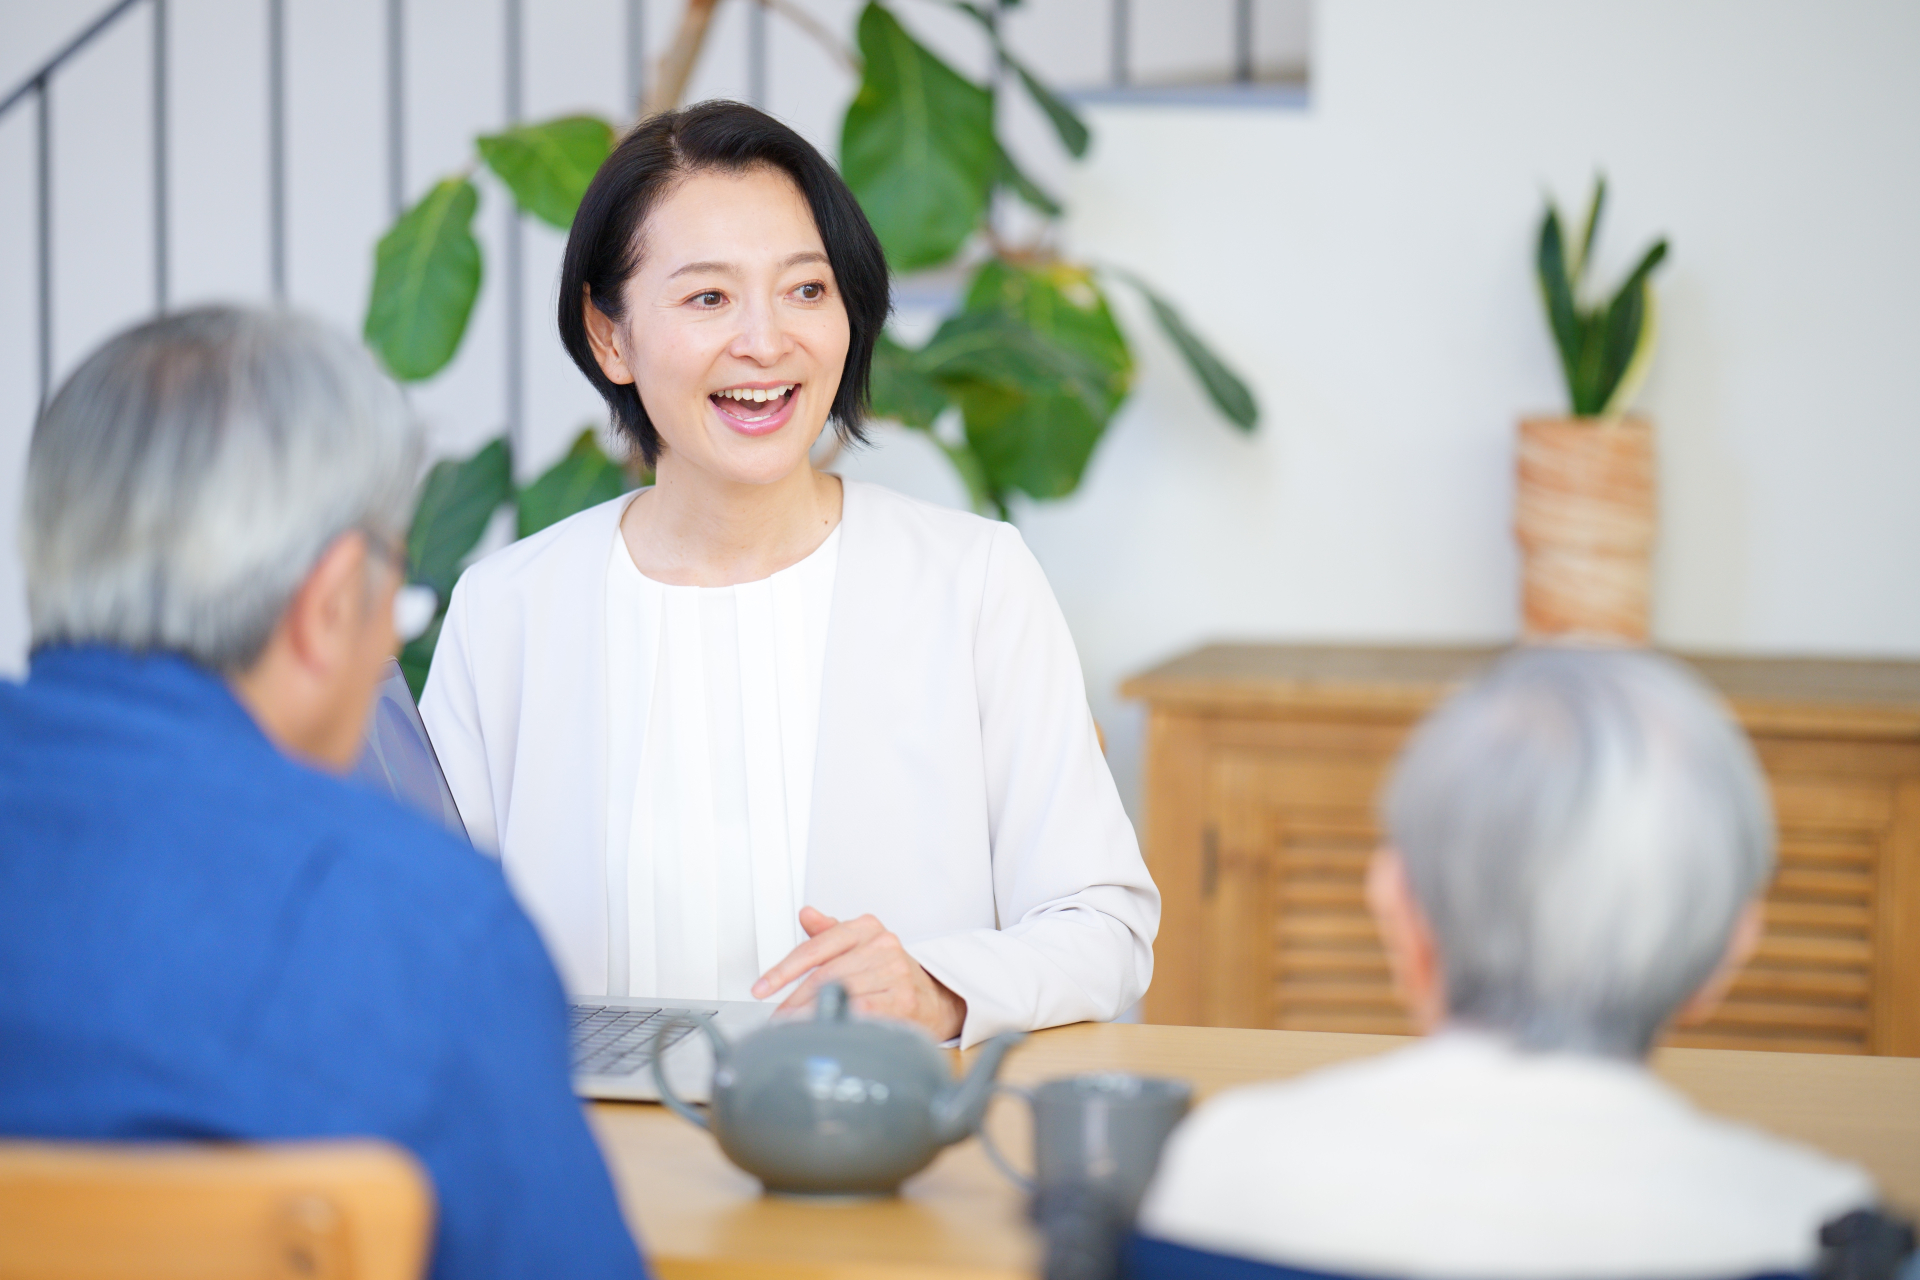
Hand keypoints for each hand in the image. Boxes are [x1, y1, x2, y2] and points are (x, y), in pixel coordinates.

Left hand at [752, 906, 966, 1041]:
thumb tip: (806, 913)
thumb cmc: (890, 974)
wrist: (934, 999)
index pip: (816, 946)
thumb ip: (830, 932)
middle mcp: (882, 945)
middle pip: (824, 974)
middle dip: (794, 1001)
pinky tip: (825, 1030)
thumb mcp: (861, 946)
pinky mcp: (903, 1000)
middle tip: (777, 1019)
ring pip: (840, 993)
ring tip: (793, 1029)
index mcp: (867, 927)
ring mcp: (894, 972)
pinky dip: (839, 1022)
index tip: (763, 987)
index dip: (784, 969)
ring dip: (810, 1016)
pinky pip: (861, 1012)